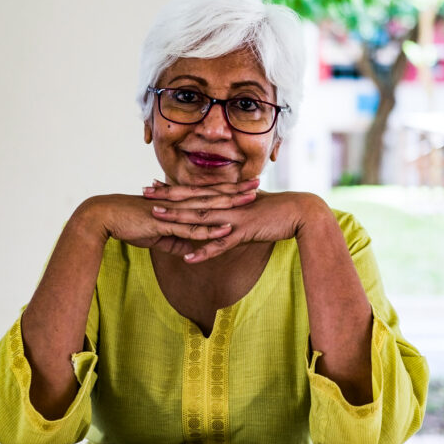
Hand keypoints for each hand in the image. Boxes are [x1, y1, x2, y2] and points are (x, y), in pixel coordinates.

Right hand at [79, 181, 258, 256]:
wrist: (106, 217)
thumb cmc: (129, 222)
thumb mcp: (157, 232)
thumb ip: (175, 239)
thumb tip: (189, 249)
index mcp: (177, 200)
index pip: (207, 192)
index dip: (227, 188)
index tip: (245, 183)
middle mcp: (178, 202)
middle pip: (213, 195)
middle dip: (236, 190)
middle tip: (259, 183)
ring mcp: (173, 212)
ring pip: (207, 208)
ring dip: (230, 206)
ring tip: (250, 202)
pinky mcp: (165, 224)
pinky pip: (191, 229)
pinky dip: (210, 231)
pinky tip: (226, 231)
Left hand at [144, 184, 328, 262]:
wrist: (299, 211)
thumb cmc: (275, 210)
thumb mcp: (248, 207)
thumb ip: (231, 209)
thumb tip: (218, 214)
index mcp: (226, 197)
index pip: (194, 191)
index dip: (172, 189)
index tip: (152, 185)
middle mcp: (226, 204)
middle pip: (191, 200)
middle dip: (167, 198)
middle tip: (144, 194)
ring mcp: (234, 217)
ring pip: (201, 218)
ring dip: (178, 219)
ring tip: (157, 219)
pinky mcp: (244, 232)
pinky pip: (220, 244)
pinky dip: (204, 251)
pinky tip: (188, 258)